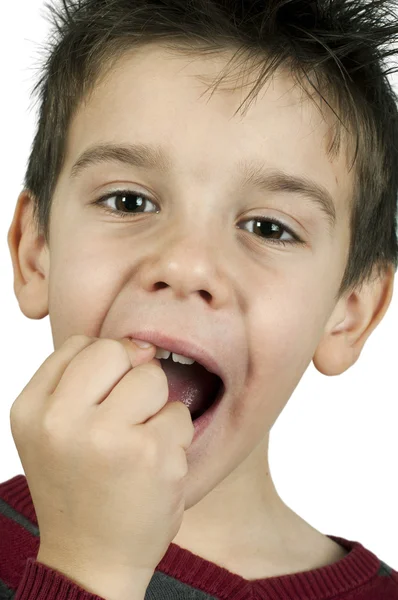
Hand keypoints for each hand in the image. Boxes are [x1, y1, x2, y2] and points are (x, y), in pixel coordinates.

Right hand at [10, 335, 193, 599]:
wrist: (91, 559)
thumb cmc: (75, 487)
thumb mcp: (51, 430)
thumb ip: (77, 379)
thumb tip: (140, 344)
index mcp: (32, 410)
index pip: (81, 344)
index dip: (106, 364)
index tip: (109, 394)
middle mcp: (63, 420)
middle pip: (118, 351)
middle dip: (131, 376)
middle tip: (126, 416)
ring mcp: (108, 437)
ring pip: (153, 378)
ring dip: (155, 408)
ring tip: (138, 444)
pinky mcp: (152, 454)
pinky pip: (179, 415)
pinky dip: (173, 437)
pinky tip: (153, 466)